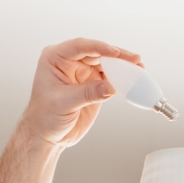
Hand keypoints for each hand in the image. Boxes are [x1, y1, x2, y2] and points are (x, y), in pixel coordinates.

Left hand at [18, 38, 141, 147]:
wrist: (48, 135)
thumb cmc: (44, 117)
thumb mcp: (64, 103)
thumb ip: (87, 93)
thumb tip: (110, 87)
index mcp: (56, 58)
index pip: (80, 47)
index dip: (99, 47)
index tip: (115, 52)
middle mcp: (70, 61)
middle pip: (97, 52)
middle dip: (117, 56)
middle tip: (134, 59)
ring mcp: (83, 73)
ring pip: (107, 64)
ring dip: (123, 66)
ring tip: (139, 68)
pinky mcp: (94, 85)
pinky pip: (111, 78)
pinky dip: (122, 79)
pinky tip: (133, 79)